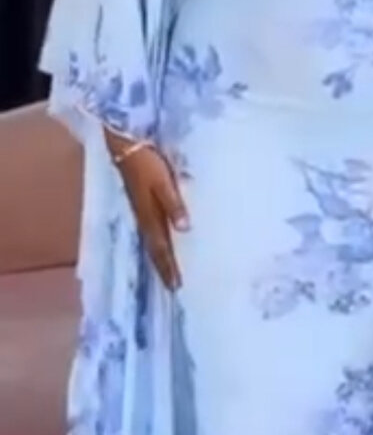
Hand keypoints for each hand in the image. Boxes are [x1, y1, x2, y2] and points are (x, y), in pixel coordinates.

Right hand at [106, 132, 187, 290]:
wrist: (126, 146)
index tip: (177, 286)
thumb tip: (184, 229)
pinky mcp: (141, 204)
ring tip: (168, 274)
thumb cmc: (148, 163)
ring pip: (152, 242)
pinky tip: (163, 245)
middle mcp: (144, 219)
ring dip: (160, 259)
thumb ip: (174, 204)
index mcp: (149, 216)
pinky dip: (158, 244)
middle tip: (174, 287)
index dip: (169, 267)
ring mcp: (141, 212)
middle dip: (164, 269)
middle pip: (155, 250)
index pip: (161, 248)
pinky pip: (151, 231)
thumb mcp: (163, 182)